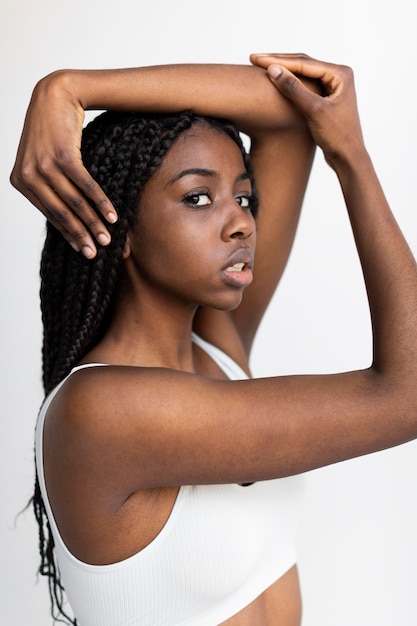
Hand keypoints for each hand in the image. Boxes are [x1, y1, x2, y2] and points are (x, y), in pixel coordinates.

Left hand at [10, 71, 116, 258]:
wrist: (55, 96)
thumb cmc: (52, 131)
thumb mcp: (43, 160)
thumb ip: (48, 186)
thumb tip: (68, 217)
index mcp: (20, 181)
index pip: (48, 215)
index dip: (68, 235)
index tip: (83, 250)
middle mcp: (28, 175)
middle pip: (60, 213)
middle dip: (81, 235)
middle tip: (97, 252)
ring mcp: (43, 165)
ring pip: (73, 202)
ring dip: (93, 222)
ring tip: (108, 237)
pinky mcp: (62, 156)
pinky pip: (84, 185)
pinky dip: (100, 202)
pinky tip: (112, 215)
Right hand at [250, 53, 364, 167]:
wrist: (348, 157)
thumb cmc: (337, 135)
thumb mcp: (313, 110)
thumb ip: (293, 89)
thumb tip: (273, 70)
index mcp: (340, 74)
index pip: (304, 63)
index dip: (278, 61)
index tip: (256, 59)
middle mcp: (338, 76)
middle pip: (303, 63)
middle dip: (278, 61)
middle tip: (254, 58)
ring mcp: (333, 86)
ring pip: (303, 73)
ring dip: (283, 70)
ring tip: (261, 66)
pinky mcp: (326, 98)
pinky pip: (304, 84)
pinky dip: (289, 82)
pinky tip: (276, 81)